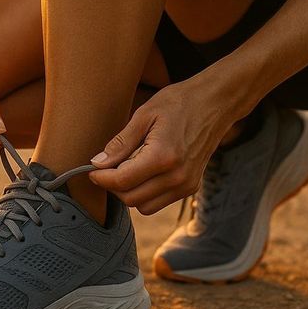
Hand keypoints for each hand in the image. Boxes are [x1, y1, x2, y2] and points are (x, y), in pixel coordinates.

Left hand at [88, 66, 253, 214]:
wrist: (216, 103)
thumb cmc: (179, 102)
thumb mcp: (145, 115)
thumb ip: (121, 143)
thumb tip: (98, 163)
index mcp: (163, 156)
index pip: (122, 181)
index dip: (101, 178)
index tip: (91, 170)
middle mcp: (177, 176)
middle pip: (131, 198)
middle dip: (113, 187)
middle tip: (105, 168)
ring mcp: (186, 185)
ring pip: (144, 206)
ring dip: (128, 192)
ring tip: (125, 169)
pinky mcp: (191, 187)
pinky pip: (158, 202)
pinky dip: (145, 193)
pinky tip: (142, 171)